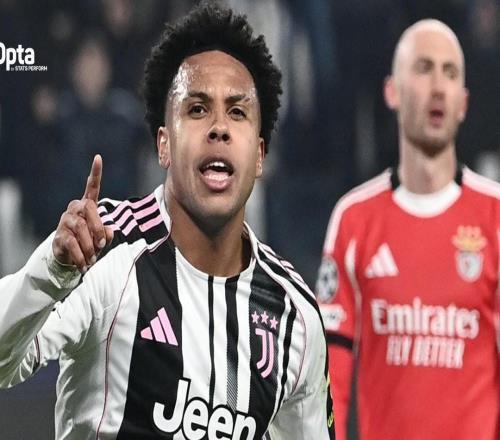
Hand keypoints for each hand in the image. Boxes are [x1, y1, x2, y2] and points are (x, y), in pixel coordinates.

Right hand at [52, 154, 113, 272]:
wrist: (68, 258)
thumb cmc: (89, 244)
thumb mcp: (103, 239)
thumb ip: (108, 233)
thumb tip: (108, 232)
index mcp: (87, 206)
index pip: (91, 187)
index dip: (95, 173)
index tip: (98, 157)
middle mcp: (75, 209)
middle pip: (90, 211)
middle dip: (98, 229)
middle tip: (102, 245)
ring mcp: (65, 221)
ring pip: (81, 229)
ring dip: (90, 246)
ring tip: (93, 258)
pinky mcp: (59, 235)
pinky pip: (72, 244)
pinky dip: (81, 257)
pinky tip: (84, 265)